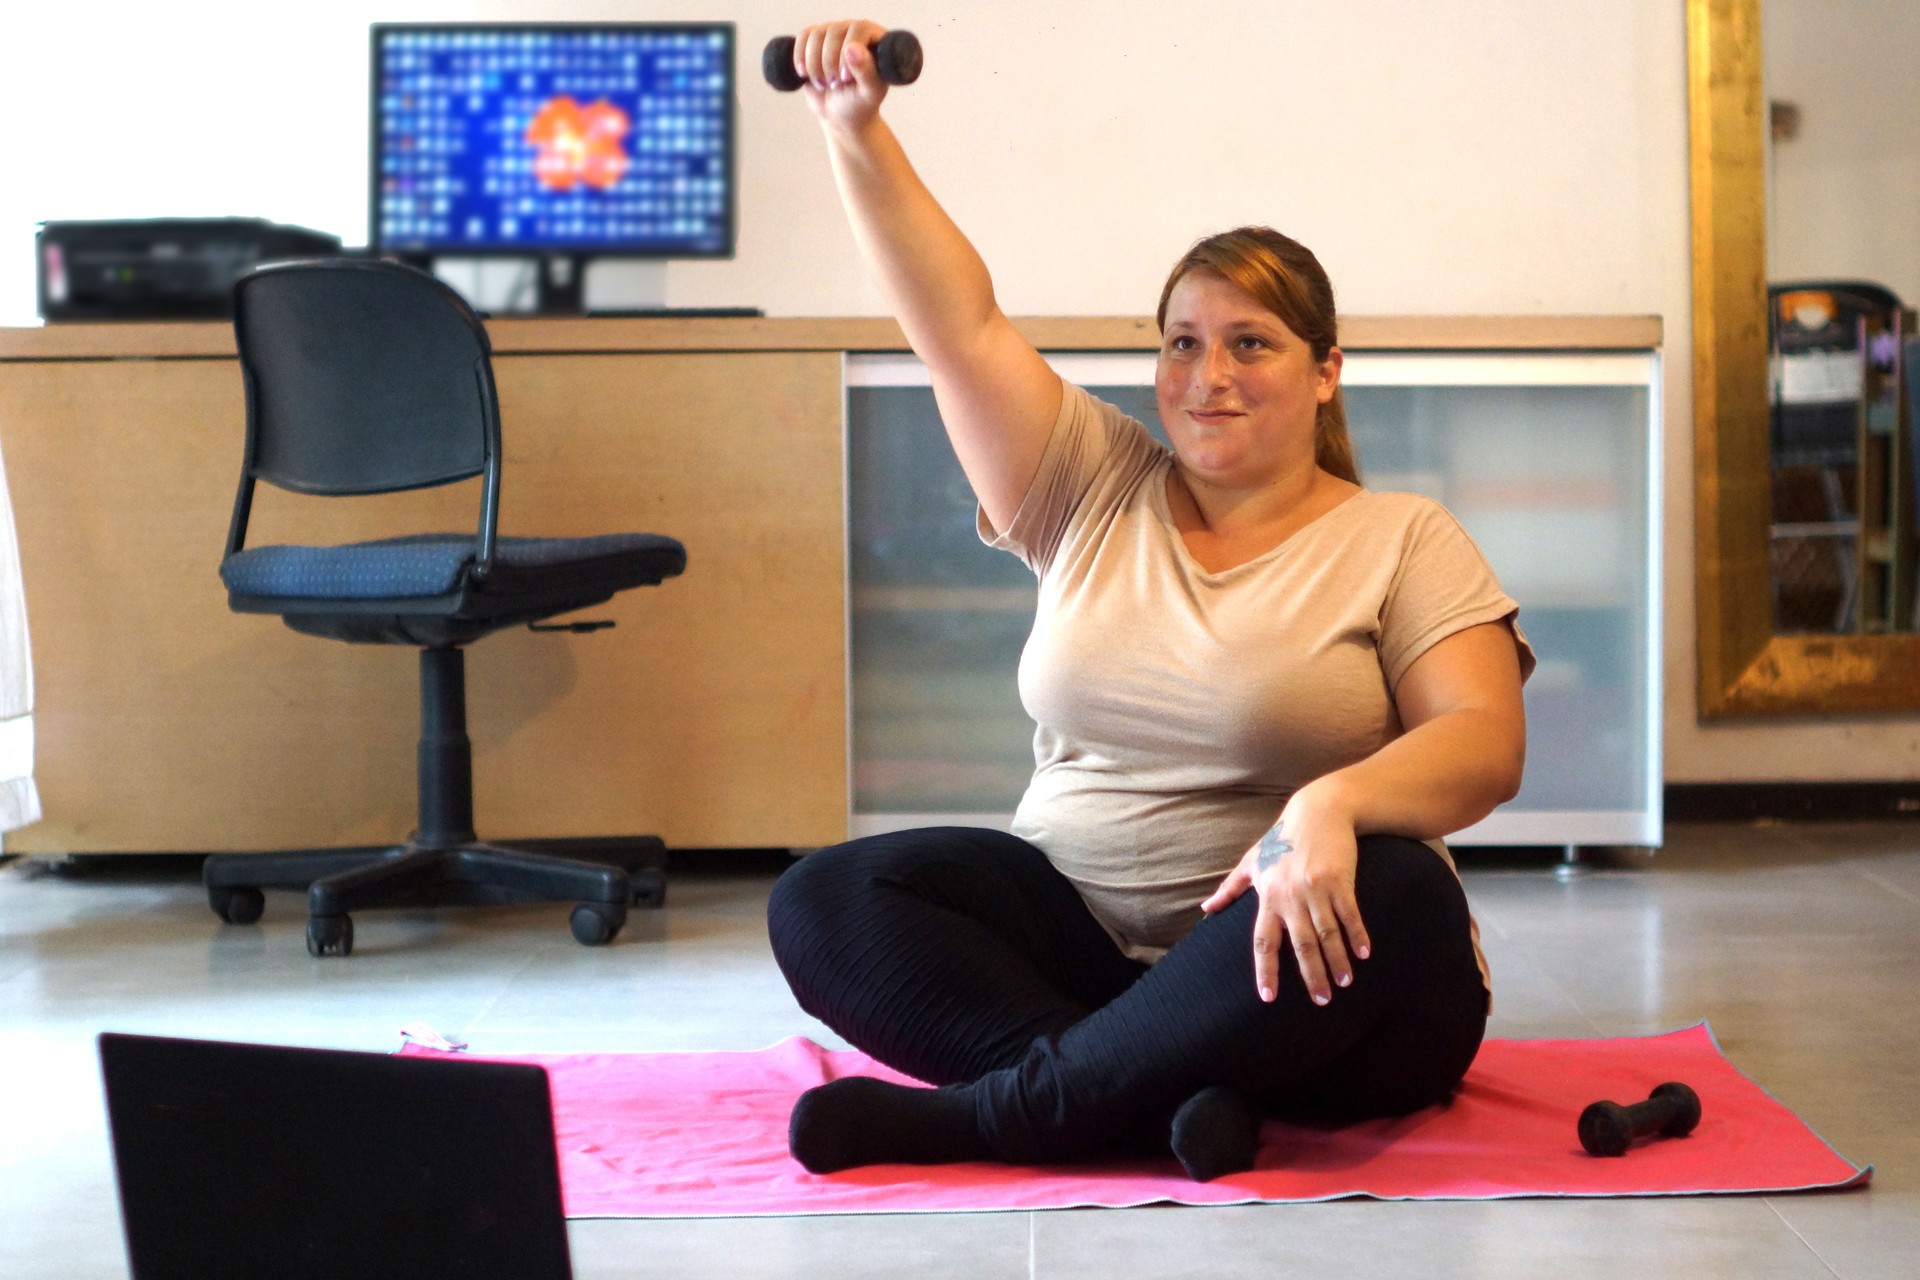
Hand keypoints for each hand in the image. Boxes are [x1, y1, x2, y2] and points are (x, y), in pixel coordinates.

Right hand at [793, 20, 891, 130]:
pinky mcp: (815, 39)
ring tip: (825, 83)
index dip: (848, 53)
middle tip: (836, 85)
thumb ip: (866, 72)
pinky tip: (806, 74)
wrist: (839, 113)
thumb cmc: (859, 103)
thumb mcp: (868, 93)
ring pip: (816, 35)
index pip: (860, 29)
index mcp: (877, 39)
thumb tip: (851, 48)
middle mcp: (855, 31)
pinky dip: (800, 58)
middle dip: (830, 64)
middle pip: (834, 32)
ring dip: (814, 65)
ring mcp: (834, 32)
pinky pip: (803, 37)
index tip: (846, 78)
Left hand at [1199, 786, 1370, 1005]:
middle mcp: (1290, 897)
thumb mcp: (1252, 861)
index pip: (1264, 941)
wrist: (1318, 810)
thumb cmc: (1283, 837)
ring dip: (1337, 961)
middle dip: (1311, 976)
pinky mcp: (1340, 881)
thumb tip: (1206, 910)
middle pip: (1300, 945)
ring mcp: (1316, 889)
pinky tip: (1364, 953)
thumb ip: (1230, 888)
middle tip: (1322, 1001)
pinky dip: (1357, 935)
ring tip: (1344, 983)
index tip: (1268, 997)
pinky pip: (1349, 914)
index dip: (1265, 970)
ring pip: (1327, 934)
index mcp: (1267, 896)